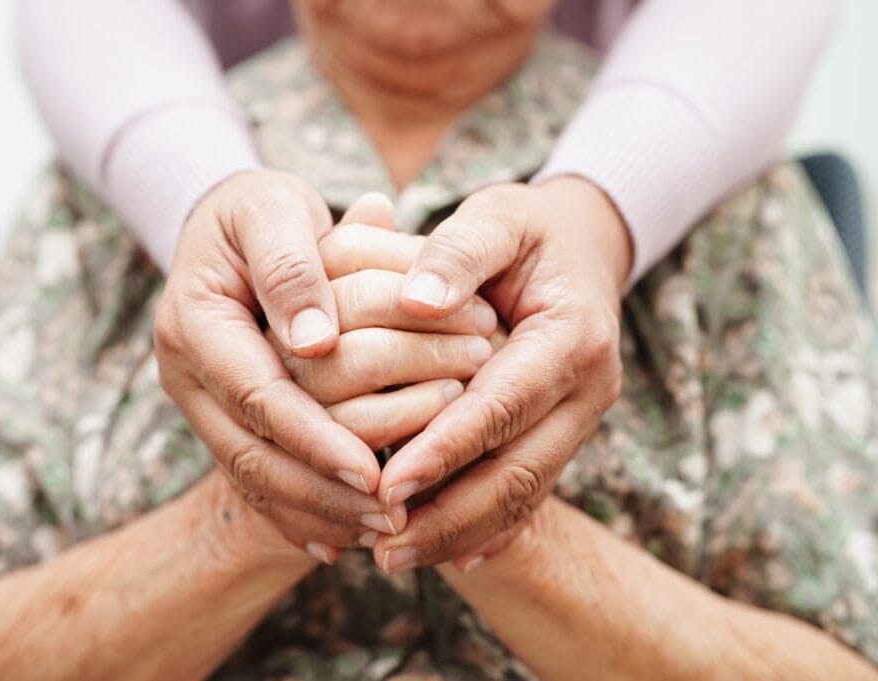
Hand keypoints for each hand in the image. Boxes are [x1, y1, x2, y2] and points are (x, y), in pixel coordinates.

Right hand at [158, 185, 491, 561]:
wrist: (229, 224)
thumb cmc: (260, 210)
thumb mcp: (273, 209)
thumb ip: (292, 266)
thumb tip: (314, 341)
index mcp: (194, 324)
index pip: (256, 396)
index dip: (313, 438)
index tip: (370, 473)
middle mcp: (187, 375)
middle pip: (252, 453)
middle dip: (321, 492)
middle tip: (390, 518)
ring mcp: (201, 403)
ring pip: (254, 477)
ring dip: (316, 511)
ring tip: (381, 533)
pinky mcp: (222, 419)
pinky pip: (256, 478)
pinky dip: (298, 512)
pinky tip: (342, 540)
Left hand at [372, 176, 631, 571]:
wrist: (580, 247)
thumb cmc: (526, 229)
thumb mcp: (497, 215)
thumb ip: (458, 251)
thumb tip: (417, 300)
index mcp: (571, 336)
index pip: (503, 404)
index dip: (447, 448)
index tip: (388, 484)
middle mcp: (587, 389)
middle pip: (519, 470)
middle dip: (450, 515)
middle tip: (384, 550)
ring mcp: (580, 419)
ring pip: (523, 493)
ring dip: (460, 533)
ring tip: (394, 560)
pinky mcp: (563, 435)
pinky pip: (529, 491)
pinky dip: (487, 527)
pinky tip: (446, 557)